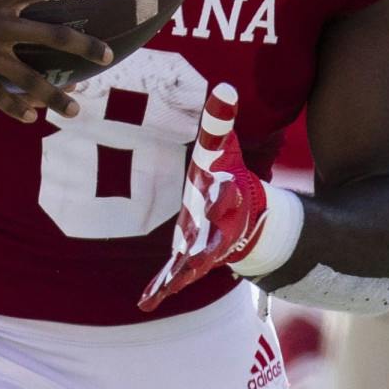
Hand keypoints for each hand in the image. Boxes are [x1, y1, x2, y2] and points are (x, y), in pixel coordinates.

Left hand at [138, 83, 268, 311]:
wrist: (244, 215)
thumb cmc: (228, 178)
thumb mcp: (223, 149)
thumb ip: (221, 121)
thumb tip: (223, 86)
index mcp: (225, 198)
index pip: (225, 194)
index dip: (222, 191)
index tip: (219, 186)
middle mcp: (217, 228)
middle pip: (210, 241)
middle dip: (200, 253)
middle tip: (186, 270)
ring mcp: (203, 249)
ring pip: (189, 267)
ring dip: (174, 280)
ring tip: (157, 297)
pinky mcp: (189, 260)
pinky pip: (174, 276)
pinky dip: (161, 289)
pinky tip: (144, 303)